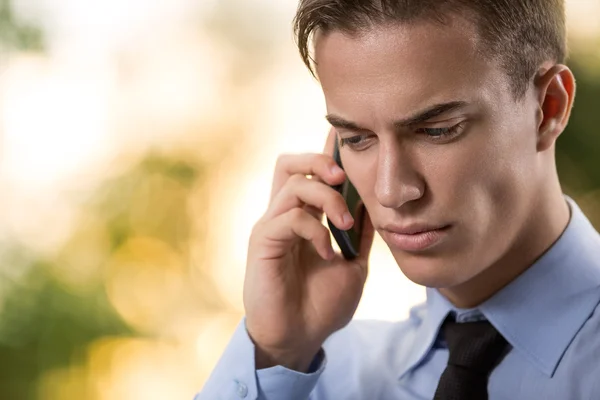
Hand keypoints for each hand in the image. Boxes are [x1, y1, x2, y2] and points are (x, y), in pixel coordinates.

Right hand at [243, 129, 375, 370]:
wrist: (300, 339)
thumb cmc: (322, 304)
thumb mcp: (353, 264)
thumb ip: (360, 235)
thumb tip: (376, 206)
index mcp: (302, 218)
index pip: (308, 173)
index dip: (326, 152)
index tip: (348, 138)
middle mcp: (283, 216)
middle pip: (288, 163)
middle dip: (319, 160)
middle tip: (344, 176)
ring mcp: (271, 228)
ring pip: (293, 185)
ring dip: (327, 198)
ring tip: (345, 224)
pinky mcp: (263, 243)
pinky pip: (290, 218)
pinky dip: (316, 230)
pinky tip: (328, 253)